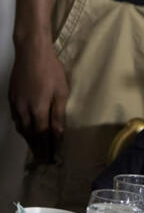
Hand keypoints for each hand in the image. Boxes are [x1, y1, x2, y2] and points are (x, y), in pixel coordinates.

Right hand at [9, 39, 69, 161]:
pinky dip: (23, 128)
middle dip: (37, 148)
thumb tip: (58, 134)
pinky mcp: (11, 98)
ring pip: (21, 128)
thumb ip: (58, 114)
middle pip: (30, 135)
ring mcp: (15, 104)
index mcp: (38, 110)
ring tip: (36, 148)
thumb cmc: (51, 70)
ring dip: (29, 139)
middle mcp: (24, 110)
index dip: (47, 148)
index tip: (51, 159)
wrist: (31, 53)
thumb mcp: (61, 92)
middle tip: (43, 159)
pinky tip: (26, 129)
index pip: (42, 135)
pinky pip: (16, 119)